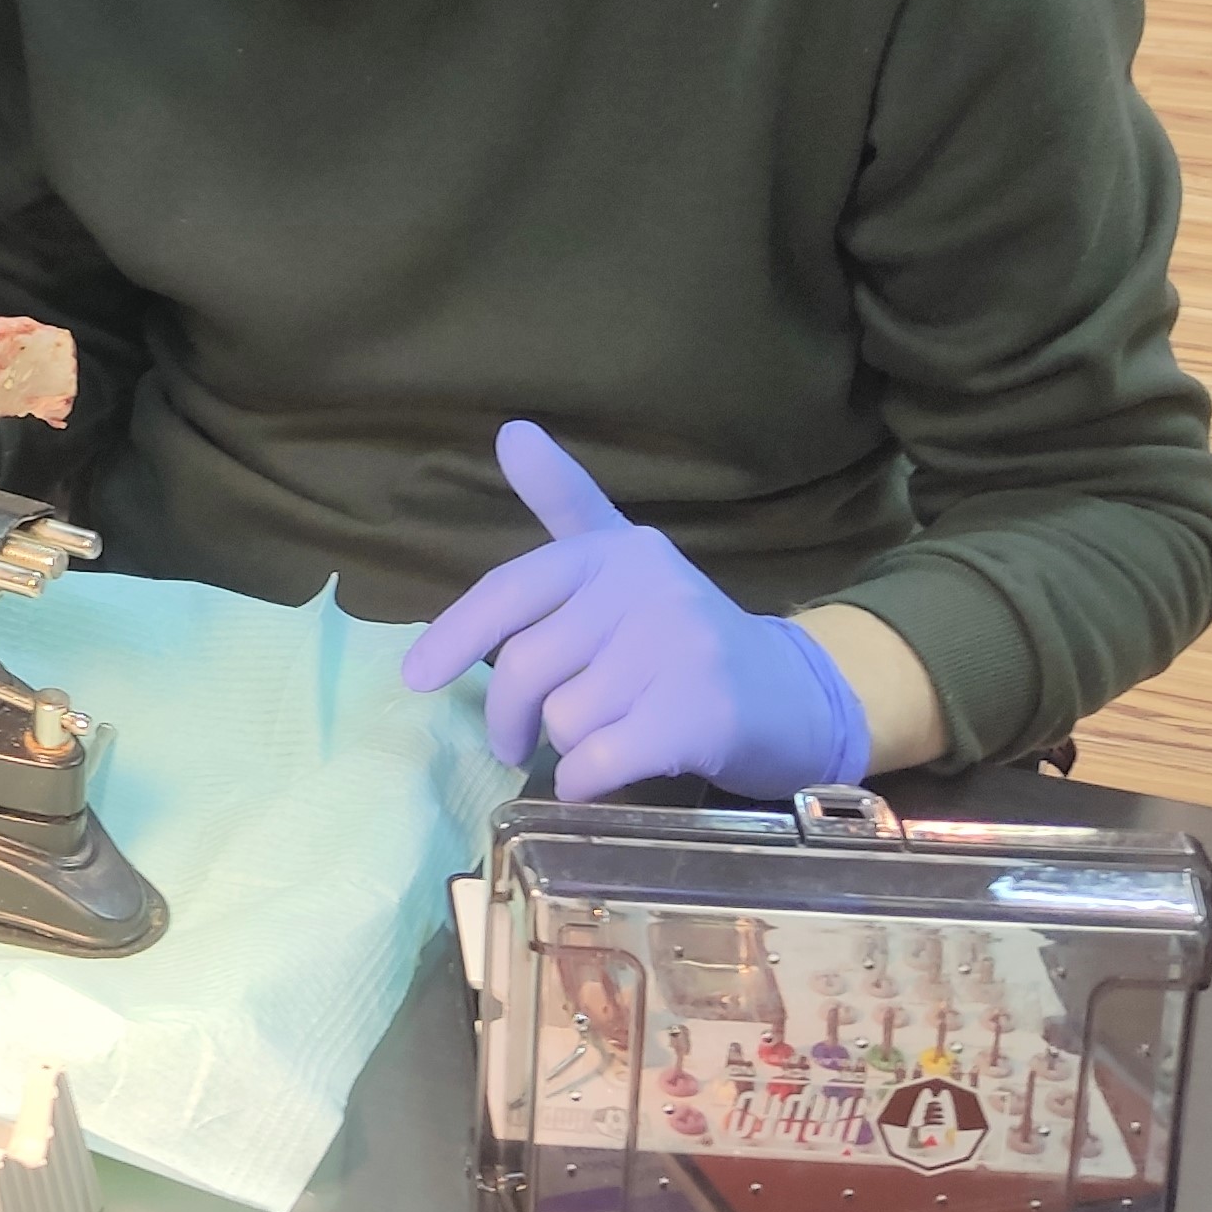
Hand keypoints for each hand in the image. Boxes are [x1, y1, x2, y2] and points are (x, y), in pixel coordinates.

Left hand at [398, 422, 868, 801]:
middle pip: (524, 667)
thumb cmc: (686, 636)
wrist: (796, 696)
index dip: (453, 635)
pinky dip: (584, 783)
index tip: (415, 679)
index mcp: (613, 551)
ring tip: (604, 740)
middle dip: (507, 717)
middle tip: (515, 742)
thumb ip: (566, 502)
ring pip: (562, 719)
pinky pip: (599, 759)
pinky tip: (597, 782)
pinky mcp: (701, 713)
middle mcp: (644, 587)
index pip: (509, 590)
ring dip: (566, 749)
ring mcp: (678, 648)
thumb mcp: (626, 560)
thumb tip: (510, 429)